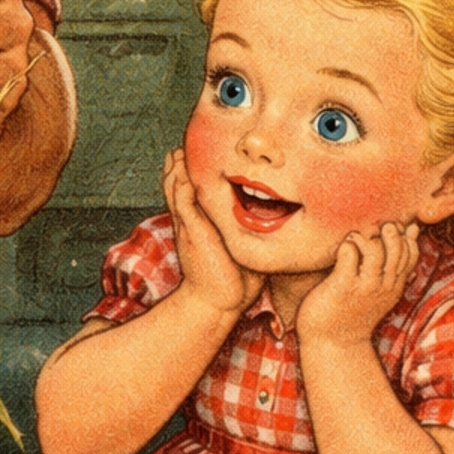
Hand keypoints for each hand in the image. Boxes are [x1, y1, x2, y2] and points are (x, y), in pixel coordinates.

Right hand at [163, 148, 262, 320]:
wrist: (220, 304)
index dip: (191, 179)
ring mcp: (191, 227)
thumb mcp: (244, 249)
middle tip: (179, 150)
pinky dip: (180, 187)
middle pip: (178, 189)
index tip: (196, 161)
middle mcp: (193, 224)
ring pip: (176, 193)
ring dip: (175, 172)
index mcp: (203, 226)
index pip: (193, 196)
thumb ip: (253, 235)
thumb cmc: (236, 282)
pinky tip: (180, 172)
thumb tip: (278, 226)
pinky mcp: (193, 232)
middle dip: (178, 169)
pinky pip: (182, 204)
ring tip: (176, 154)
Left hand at [296, 222, 419, 348]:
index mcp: (394, 285)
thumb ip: (395, 263)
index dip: (401, 234)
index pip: (411, 251)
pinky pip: (349, 254)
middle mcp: (384, 285)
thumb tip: (412, 229)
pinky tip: (340, 249)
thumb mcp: (381, 288)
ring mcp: (364, 286)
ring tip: (352, 239)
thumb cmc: (353, 310)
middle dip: (386, 230)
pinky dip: (346, 245)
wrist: (333, 343)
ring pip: (375, 249)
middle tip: (370, 229)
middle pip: (397, 247)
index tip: (383, 231)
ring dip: (363, 236)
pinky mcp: (343, 286)